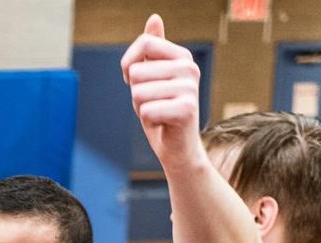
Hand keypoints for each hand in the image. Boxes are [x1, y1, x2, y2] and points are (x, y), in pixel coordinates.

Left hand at [123, 15, 206, 174]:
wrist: (178, 147)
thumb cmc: (161, 110)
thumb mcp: (152, 76)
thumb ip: (153, 48)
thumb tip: (154, 17)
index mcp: (182, 56)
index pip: (144, 43)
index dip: (130, 65)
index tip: (138, 81)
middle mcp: (189, 68)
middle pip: (137, 71)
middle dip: (136, 92)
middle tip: (154, 103)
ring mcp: (190, 88)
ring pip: (138, 92)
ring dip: (141, 107)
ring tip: (158, 113)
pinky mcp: (187, 109)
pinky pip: (145, 110)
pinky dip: (148, 121)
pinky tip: (163, 123)